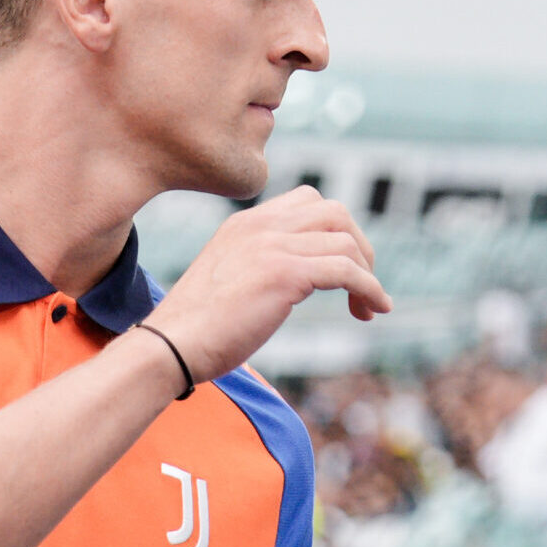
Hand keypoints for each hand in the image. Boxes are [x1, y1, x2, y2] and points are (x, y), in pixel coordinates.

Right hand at [144, 187, 389, 380]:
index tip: (342, 267)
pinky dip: (370, 288)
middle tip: (363, 284)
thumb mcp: (228, 279)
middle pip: (335, 212)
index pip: (308, 201)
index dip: (335, 231)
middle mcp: (260, 225)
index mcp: (245, 223)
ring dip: (368, 274)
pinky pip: (346, 270)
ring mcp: (272, 245)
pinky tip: (374, 309)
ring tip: (368, 307)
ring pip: (346, 241)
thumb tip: (295, 282)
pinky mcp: (284, 273)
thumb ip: (258, 266)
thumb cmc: (195, 327)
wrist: (171, 344)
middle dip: (360, 246)